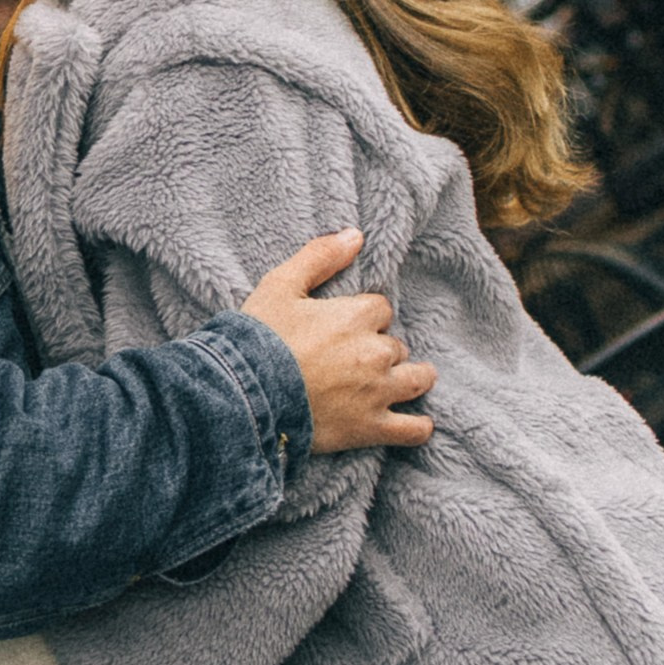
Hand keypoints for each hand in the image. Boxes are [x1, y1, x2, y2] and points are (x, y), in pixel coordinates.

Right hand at [242, 230, 435, 452]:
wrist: (244, 395)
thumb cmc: (258, 339)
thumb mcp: (280, 286)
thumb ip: (320, 256)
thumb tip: (355, 234)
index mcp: (356, 316)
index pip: (380, 308)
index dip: (365, 317)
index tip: (348, 327)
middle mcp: (375, 352)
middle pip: (395, 345)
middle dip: (381, 350)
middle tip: (357, 359)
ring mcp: (376, 392)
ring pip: (415, 380)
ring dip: (413, 378)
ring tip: (408, 381)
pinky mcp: (370, 427)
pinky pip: (411, 430)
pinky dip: (418, 427)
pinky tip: (419, 424)